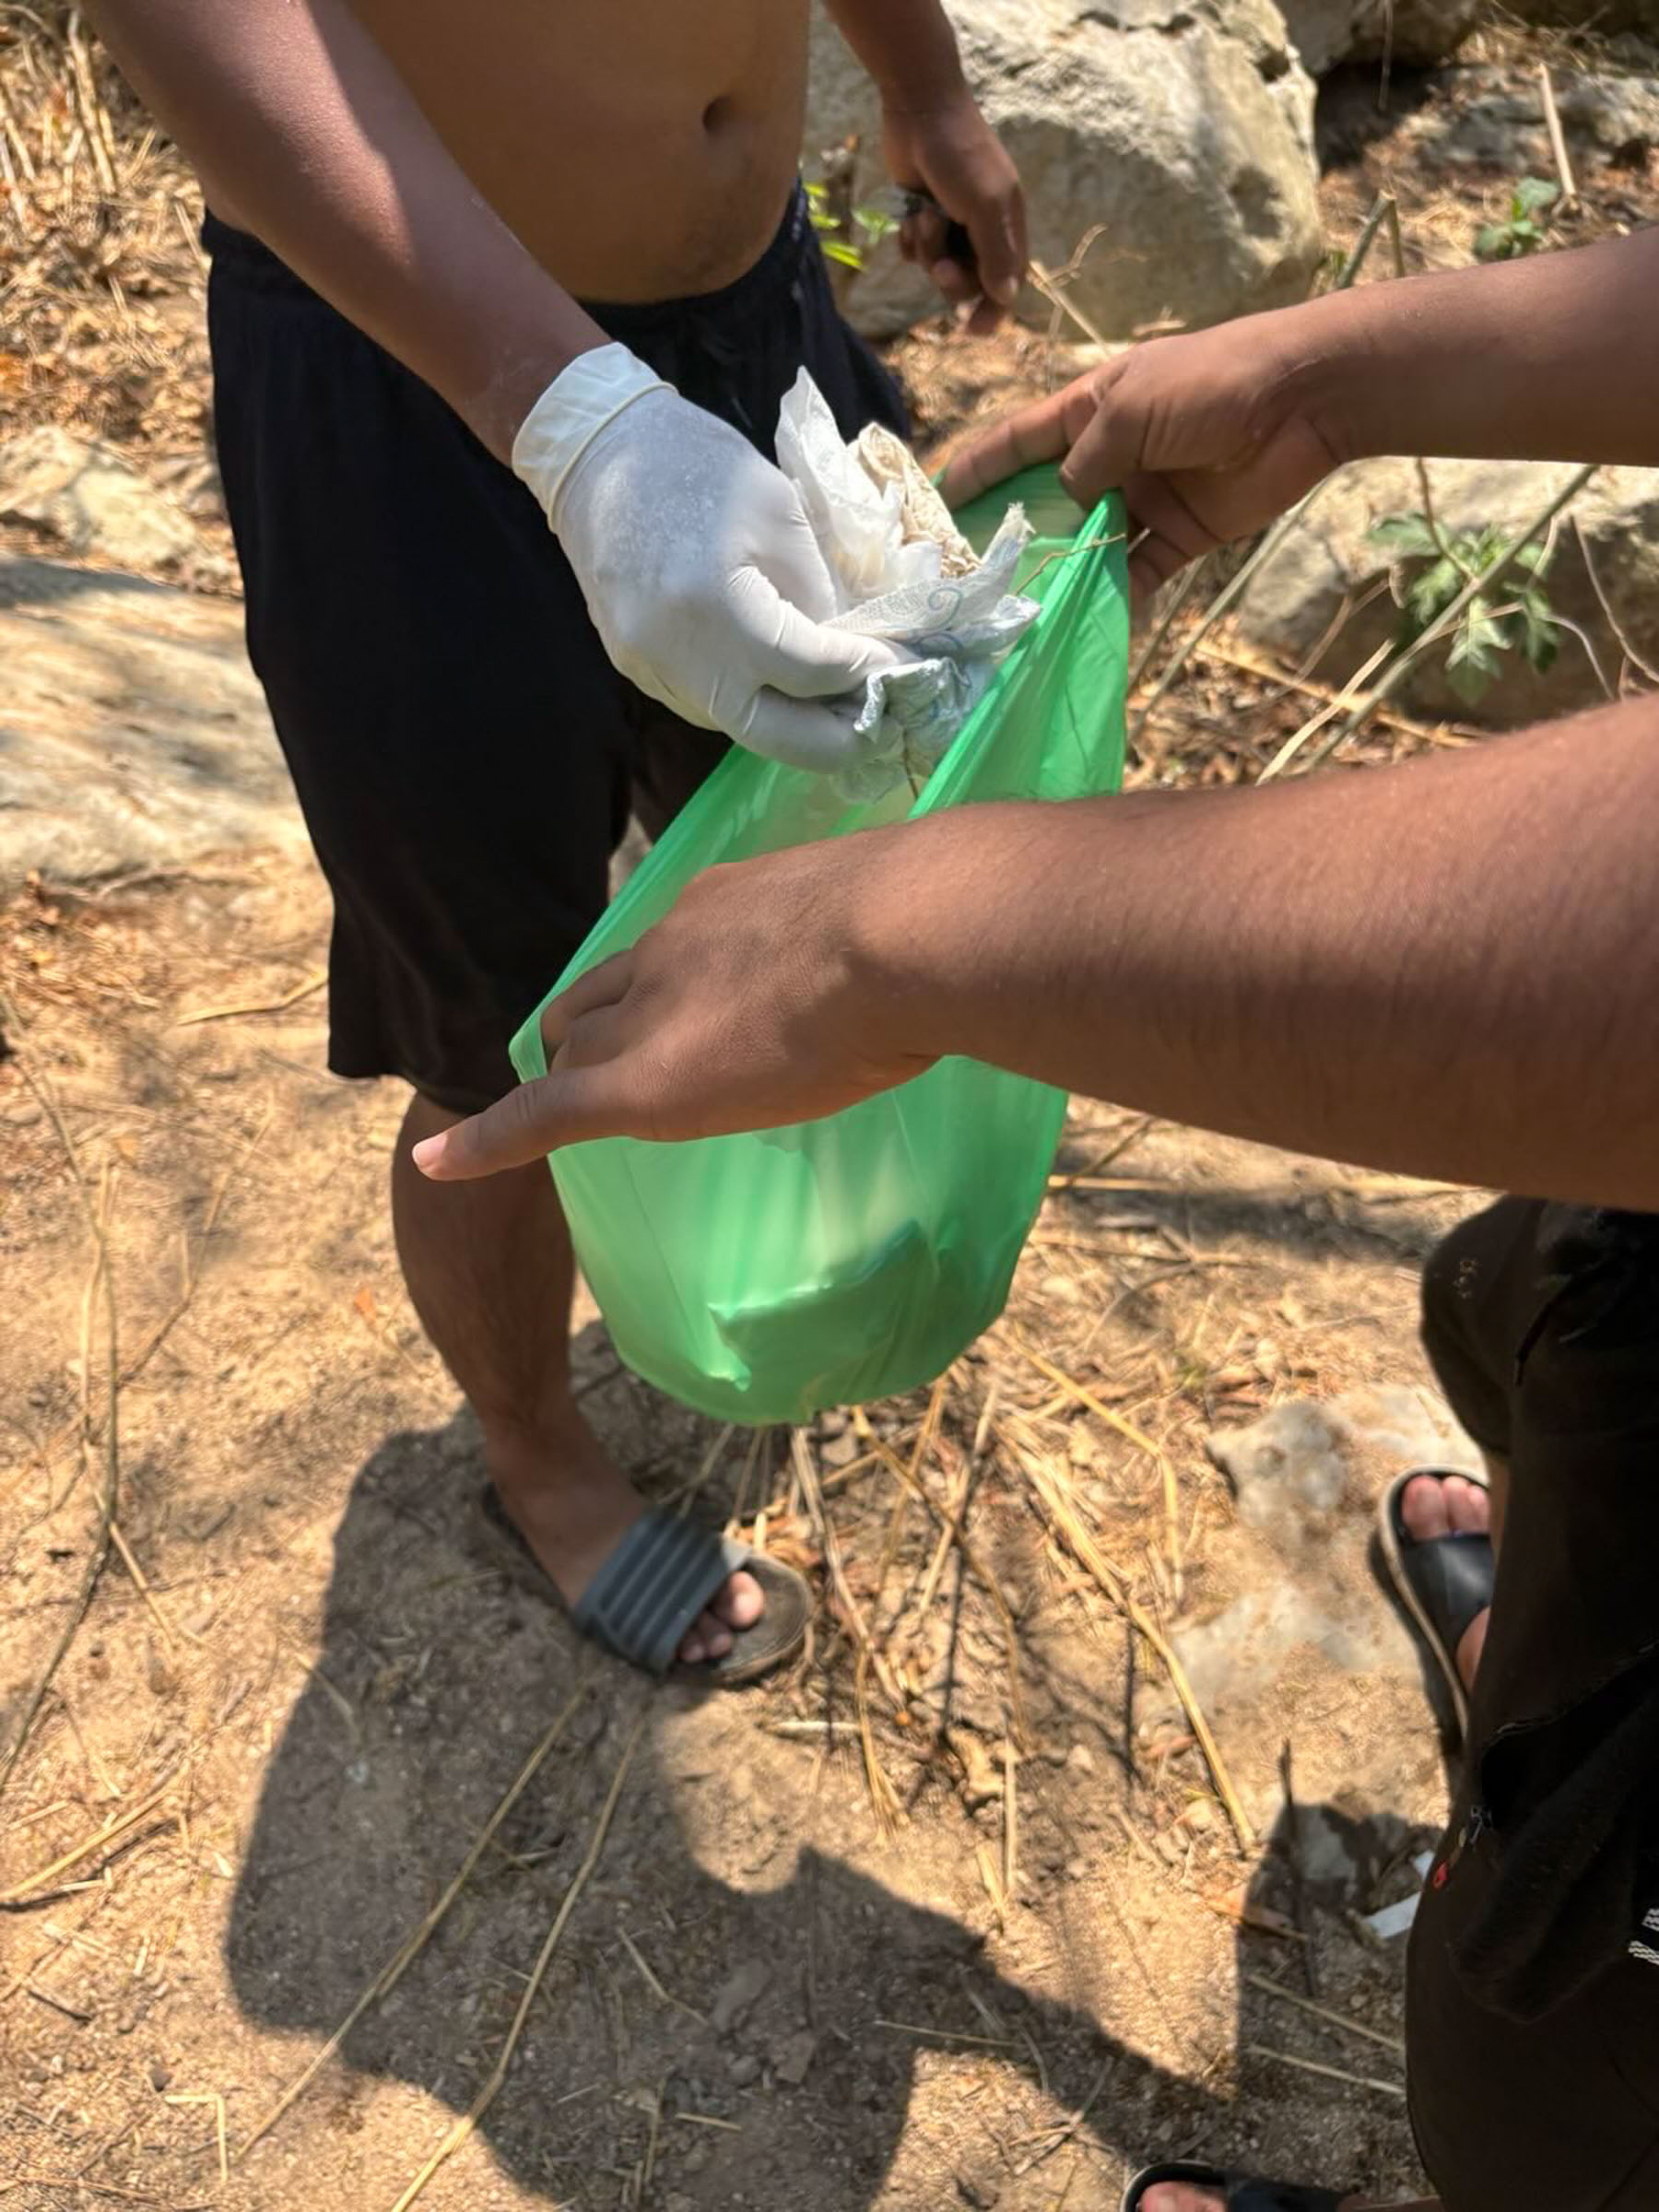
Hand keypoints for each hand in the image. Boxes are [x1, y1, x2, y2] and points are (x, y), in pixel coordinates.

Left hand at [413, 830, 941, 1179]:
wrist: (900, 935)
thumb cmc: (924, 930)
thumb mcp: (891, 921)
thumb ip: (873, 942)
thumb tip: (919, 959)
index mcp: (723, 909)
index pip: (656, 956)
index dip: (644, 993)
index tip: (661, 1015)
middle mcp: (667, 951)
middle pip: (597, 1005)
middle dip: (589, 1041)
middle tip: (600, 1082)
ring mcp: (649, 1014)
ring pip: (579, 1055)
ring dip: (573, 1086)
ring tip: (555, 1123)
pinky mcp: (635, 1085)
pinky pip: (541, 1114)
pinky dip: (487, 1140)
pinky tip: (439, 1164)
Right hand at [513, 344, 899, 767]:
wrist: (597, 452)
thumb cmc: (697, 465)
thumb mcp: (779, 513)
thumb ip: (820, 594)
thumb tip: (859, 654)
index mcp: (717, 607)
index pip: (811, 672)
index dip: (867, 674)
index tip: (904, 666)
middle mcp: (678, 656)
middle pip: (776, 737)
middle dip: (840, 740)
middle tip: (885, 723)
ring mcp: (652, 670)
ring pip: (742, 726)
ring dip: (799, 722)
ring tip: (843, 698)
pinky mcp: (638, 669)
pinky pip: (709, 703)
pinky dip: (755, 698)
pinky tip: (783, 676)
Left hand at [883, 84, 1026, 333]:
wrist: (919, 108)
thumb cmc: (959, 154)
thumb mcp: (984, 205)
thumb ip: (996, 253)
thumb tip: (1007, 297)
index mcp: (1007, 226)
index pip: (1007, 284)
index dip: (994, 311)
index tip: (973, 331)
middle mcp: (981, 229)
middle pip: (968, 284)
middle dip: (951, 278)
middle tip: (940, 263)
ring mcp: (951, 224)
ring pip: (937, 268)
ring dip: (927, 250)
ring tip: (923, 216)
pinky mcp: (922, 216)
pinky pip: (915, 253)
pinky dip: (910, 241)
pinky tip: (909, 216)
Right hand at [939, 309, 1357, 602]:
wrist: (1304, 398)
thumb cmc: (1211, 383)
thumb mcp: (1129, 410)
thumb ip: (1084, 461)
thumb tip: (1057, 507)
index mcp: (1089, 409)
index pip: (1018, 441)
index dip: (976, 469)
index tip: (936, 502)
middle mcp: (1110, 455)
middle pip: (1048, 501)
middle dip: (1013, 535)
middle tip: (971, 577)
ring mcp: (1145, 497)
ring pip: (1089, 543)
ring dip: (1062, 574)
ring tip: (1020, 612)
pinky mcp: (1181, 534)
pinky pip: (1138, 572)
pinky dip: (1116, 597)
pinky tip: (1084, 625)